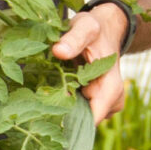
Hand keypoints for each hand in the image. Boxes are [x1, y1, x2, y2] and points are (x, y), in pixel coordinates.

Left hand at [52, 3, 128, 123]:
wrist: (104, 30)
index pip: (97, 114)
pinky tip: (49, 100)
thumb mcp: (85, 27)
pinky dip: (64, 109)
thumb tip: (58, 51)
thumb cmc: (95, 29)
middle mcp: (111, 98)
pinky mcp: (95, 103)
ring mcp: (104, 103)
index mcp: (111, 84)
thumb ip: (73, 38)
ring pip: (81, 119)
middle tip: (39, 113)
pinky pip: (79, 113)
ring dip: (62, 114)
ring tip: (42, 104)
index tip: (51, 122)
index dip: (75, 122)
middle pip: (86, 121)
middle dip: (64, 119)